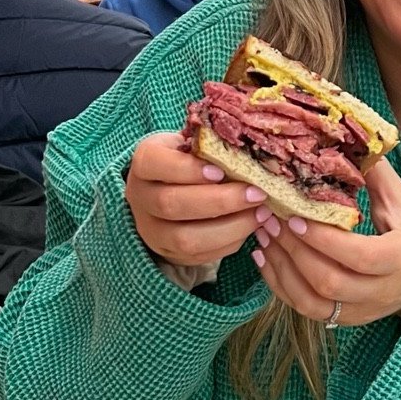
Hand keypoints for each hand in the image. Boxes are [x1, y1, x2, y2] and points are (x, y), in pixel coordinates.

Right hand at [125, 133, 264, 268]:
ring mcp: (150, 229)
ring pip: (185, 238)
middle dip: (220, 201)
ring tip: (261, 213)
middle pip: (172, 205)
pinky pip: (198, 255)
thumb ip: (212, 145)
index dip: (188, 170)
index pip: (156, 164)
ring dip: (230, 228)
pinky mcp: (168, 252)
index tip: (221, 171)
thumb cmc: (189, 158)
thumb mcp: (194, 144)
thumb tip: (250, 154)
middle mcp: (140, 197)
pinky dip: (229, 243)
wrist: (169, 187)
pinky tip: (250, 227)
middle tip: (256, 194)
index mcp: (144, 162)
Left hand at [253, 157, 400, 326]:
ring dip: (282, 272)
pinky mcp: (349, 319)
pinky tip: (267, 262)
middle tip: (270, 222)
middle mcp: (382, 290)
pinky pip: (308, 310)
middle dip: (293, 253)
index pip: (357, 255)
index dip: (322, 240)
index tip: (294, 217)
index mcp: (399, 258)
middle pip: (329, 282)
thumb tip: (347, 141)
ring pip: (313, 303)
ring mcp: (364, 309)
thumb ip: (375, 174)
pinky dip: (283, 288)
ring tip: (264, 239)